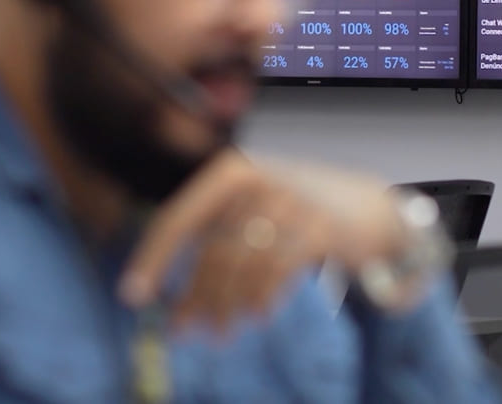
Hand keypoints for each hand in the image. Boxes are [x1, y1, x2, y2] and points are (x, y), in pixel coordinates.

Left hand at [117, 150, 410, 328]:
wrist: (369, 207)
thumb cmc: (296, 214)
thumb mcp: (250, 213)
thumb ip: (213, 245)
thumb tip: (172, 304)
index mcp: (232, 171)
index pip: (179, 218)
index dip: (152, 259)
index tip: (132, 296)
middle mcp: (259, 180)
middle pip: (211, 251)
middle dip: (193, 296)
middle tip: (183, 330)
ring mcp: (293, 202)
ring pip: (241, 266)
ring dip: (225, 305)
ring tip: (220, 330)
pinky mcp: (322, 228)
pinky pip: (277, 272)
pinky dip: (261, 299)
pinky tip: (255, 315)